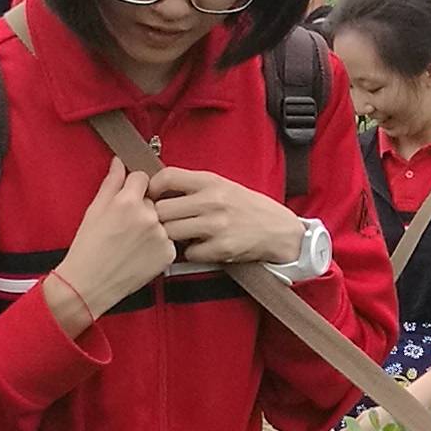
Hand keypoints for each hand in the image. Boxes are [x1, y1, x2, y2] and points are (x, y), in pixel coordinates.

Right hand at [47, 158, 177, 327]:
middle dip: (143, 207)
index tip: (127, 198)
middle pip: (153, 199)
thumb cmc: (87, 248)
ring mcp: (161, 235)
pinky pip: (168, 240)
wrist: (89, 284)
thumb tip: (118, 162)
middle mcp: (148, 216)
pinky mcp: (168, 253)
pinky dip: (158, 244)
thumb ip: (111, 183)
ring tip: (132, 241)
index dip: (133, 187)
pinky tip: (140, 253)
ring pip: (162, 219)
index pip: (142, 177)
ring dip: (152, 225)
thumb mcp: (94, 210)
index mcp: (127, 202)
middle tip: (126, 226)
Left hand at [145, 166, 310, 270]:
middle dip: (158, 218)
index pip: (167, 177)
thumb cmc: (248, 207)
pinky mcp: (221, 248)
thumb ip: (193, 187)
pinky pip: (188, 253)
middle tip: (165, 222)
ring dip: (172, 237)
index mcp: (210, 181)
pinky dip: (192, 253)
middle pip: (161, 209)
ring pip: (170, 232)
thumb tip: (157, 191)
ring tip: (182, 235)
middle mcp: (212, 201)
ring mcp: (216, 225)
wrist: (279, 229)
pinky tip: (202, 247)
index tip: (152, 197)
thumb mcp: (223, 186)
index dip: (152, 188)